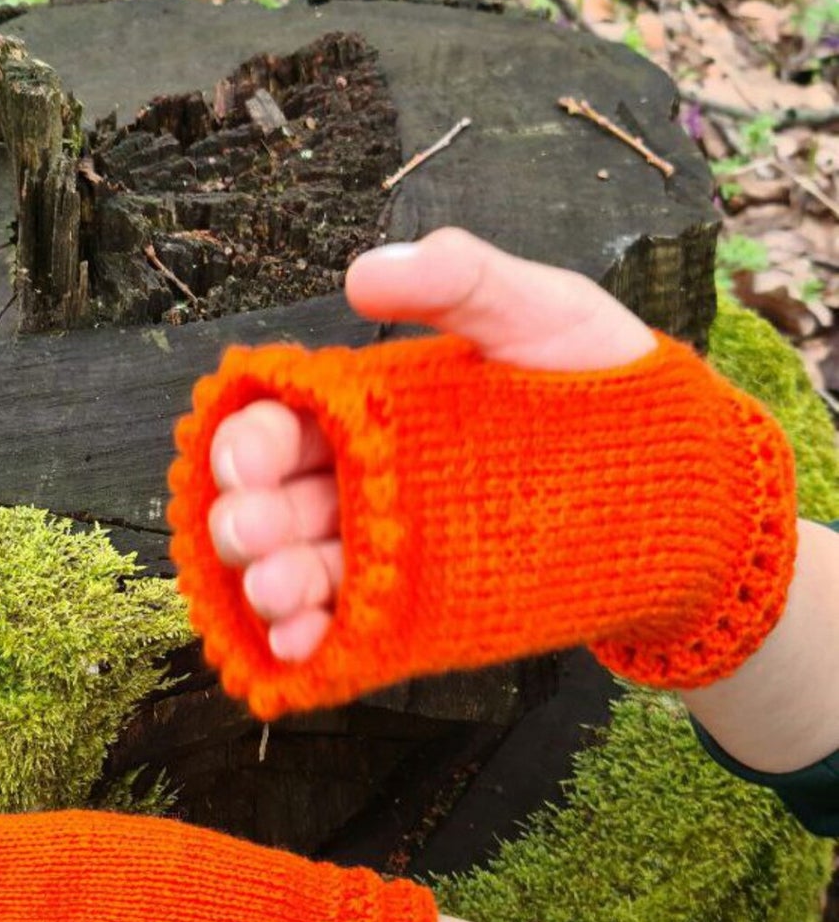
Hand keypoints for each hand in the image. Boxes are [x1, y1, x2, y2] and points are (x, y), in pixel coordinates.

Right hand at [206, 226, 656, 662]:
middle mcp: (357, 489)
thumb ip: (460, 282)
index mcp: (363, 415)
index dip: (246, 444)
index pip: (276, 428)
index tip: (248, 460)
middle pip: (268, 508)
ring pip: (295, 576)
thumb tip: (361, 274)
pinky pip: (343, 637)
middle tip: (253, 531)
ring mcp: (381, 559)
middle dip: (245, 522)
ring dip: (270, 588)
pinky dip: (311, 646)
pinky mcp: (409, 619)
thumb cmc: (600, 385)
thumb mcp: (536, 311)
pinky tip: (301, 647)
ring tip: (281, 593)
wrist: (677, 488)